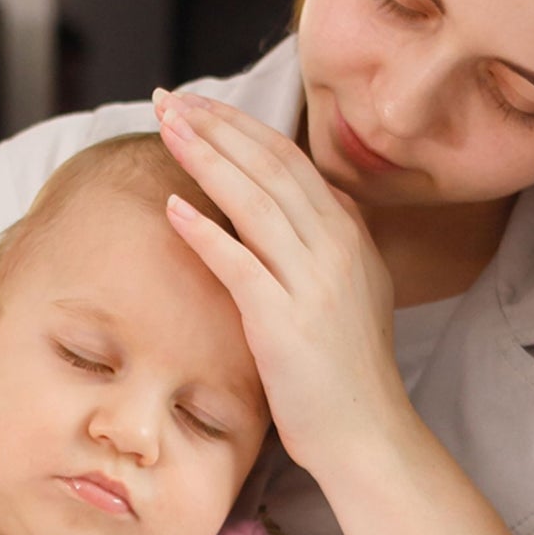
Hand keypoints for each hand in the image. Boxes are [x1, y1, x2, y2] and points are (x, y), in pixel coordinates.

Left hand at [151, 86, 404, 470]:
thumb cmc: (342, 373)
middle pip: (269, 166)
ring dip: (206, 159)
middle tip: (169, 100)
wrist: (367, 434)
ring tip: (166, 129)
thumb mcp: (343, 294)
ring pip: (255, 201)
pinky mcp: (286, 322)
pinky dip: (206, 232)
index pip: (289, 160)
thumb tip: (278, 213)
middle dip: (216, 126)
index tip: (196, 105)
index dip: (239, 126)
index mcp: (349, 234)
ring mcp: (314, 282)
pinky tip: (172, 208)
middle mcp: (337, 247)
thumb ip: (317, 248)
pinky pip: (240, 264)